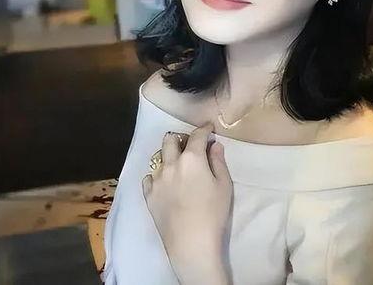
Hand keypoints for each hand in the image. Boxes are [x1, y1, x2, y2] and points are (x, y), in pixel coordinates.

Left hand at [142, 123, 232, 284]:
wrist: (191, 243)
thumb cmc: (213, 213)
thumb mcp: (224, 185)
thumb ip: (218, 162)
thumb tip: (214, 145)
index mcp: (191, 158)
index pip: (197, 135)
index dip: (204, 129)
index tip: (209, 129)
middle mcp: (170, 164)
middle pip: (170, 140)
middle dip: (181, 138)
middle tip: (190, 145)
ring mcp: (156, 179)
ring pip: (159, 157)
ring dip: (169, 156)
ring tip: (178, 165)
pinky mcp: (148, 195)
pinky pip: (150, 177)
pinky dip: (158, 175)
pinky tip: (166, 182)